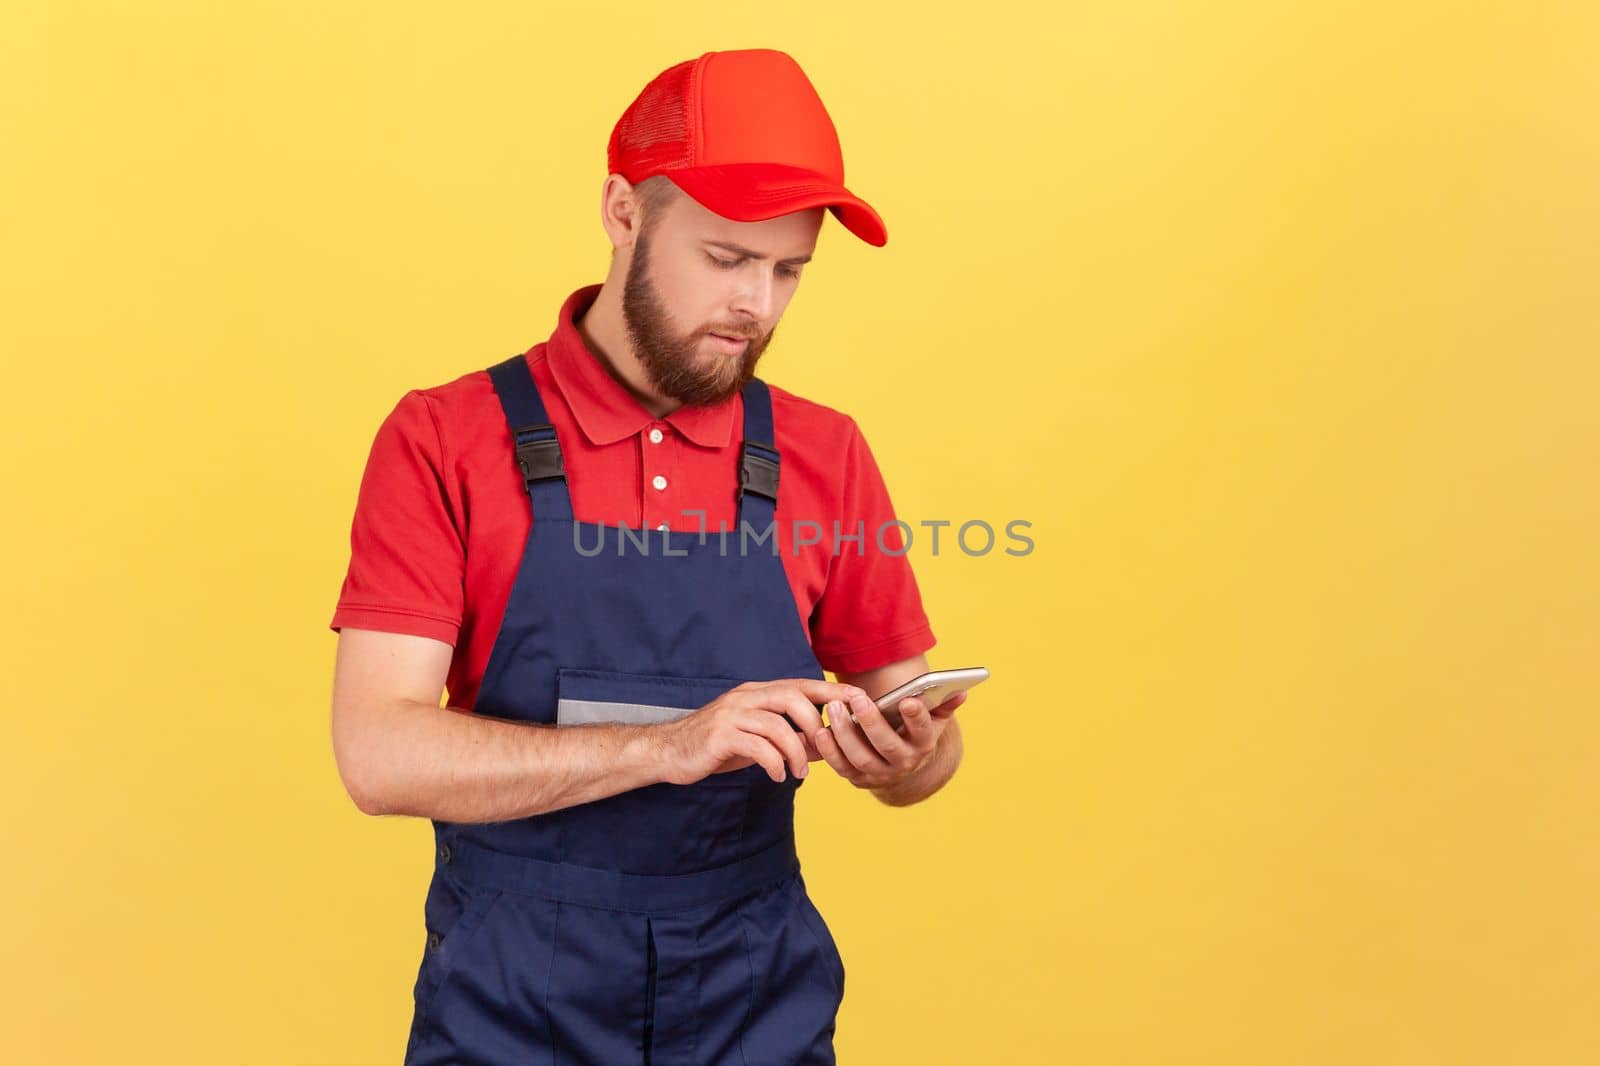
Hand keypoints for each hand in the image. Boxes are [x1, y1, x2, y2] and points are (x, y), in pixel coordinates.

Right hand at [656, 678, 867, 785]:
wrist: (668, 752)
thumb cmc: (716, 746)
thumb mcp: (756, 738)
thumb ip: (788, 738)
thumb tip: (824, 747)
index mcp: (757, 693)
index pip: (801, 685)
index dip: (832, 690)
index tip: (859, 699)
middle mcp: (746, 697)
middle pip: (792, 697)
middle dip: (815, 723)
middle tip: (823, 748)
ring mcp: (731, 714)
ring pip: (777, 725)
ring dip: (796, 752)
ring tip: (799, 773)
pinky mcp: (721, 736)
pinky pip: (758, 746)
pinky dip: (775, 763)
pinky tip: (777, 776)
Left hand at [813, 688, 967, 789]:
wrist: (897, 761)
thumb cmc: (912, 730)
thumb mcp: (930, 718)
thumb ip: (942, 703)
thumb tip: (961, 691)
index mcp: (924, 744)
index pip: (923, 731)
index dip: (917, 717)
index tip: (908, 700)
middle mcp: (904, 763)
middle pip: (887, 745)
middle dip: (871, 721)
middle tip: (857, 698)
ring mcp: (880, 774)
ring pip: (862, 757)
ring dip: (846, 733)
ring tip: (834, 708)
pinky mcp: (859, 780)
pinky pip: (842, 768)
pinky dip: (830, 752)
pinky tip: (822, 731)